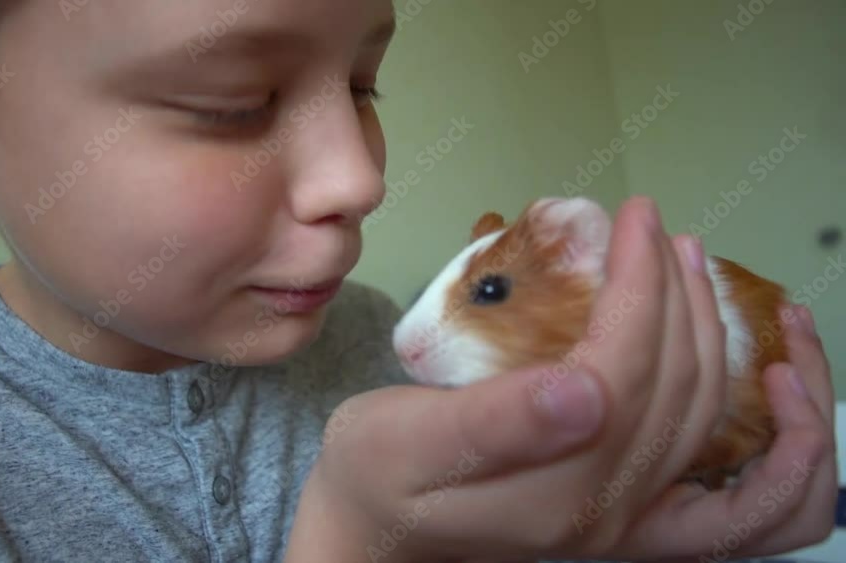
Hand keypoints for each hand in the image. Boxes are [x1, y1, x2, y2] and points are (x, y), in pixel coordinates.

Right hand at [285, 197, 836, 562]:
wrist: (372, 535)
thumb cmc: (374, 476)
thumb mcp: (404, 441)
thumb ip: (494, 424)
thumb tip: (586, 389)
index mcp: (555, 494)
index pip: (625, 371)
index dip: (638, 286)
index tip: (630, 217)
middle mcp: (608, 517)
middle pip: (677, 390)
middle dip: (676, 293)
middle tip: (655, 224)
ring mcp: (626, 526)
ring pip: (705, 423)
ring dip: (714, 334)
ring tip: (691, 263)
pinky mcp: (629, 521)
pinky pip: (736, 499)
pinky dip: (778, 451)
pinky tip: (780, 389)